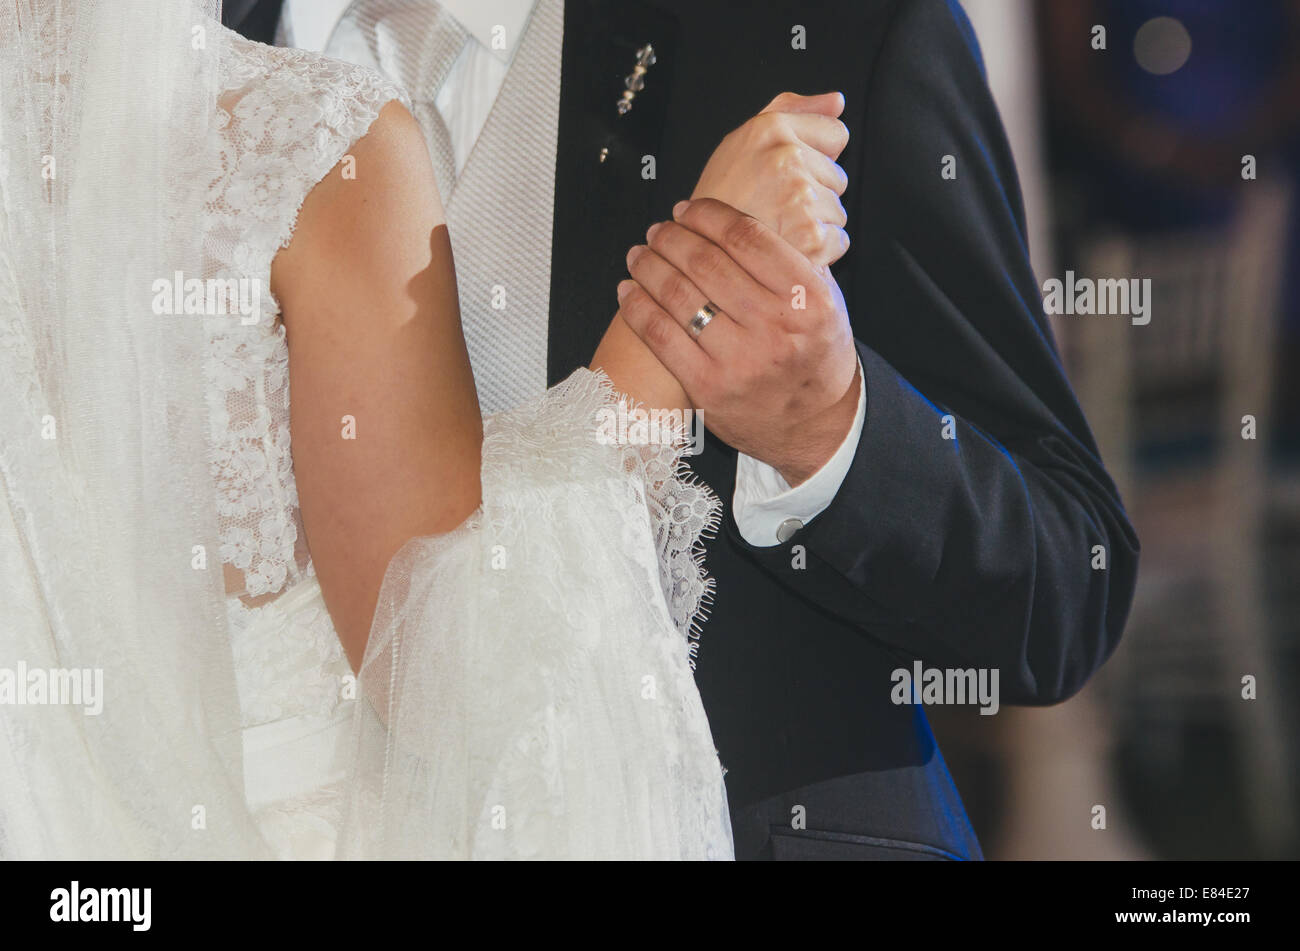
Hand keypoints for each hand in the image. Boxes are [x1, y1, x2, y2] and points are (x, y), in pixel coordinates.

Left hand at [618, 198, 859, 484]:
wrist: (816, 425)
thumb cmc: (814, 355)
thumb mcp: (824, 302)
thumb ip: (788, 262)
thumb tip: (729, 220)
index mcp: (807, 298)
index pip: (746, 238)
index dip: (707, 215)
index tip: (687, 209)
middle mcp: (775, 327)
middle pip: (706, 263)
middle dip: (672, 238)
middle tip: (658, 230)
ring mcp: (739, 360)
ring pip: (679, 296)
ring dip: (649, 267)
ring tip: (638, 255)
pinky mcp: (709, 388)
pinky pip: (660, 336)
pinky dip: (637, 307)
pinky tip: (628, 291)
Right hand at [690, 92, 850, 269]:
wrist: (700, 252)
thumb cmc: (719, 200)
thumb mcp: (744, 142)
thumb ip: (793, 112)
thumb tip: (838, 101)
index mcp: (770, 128)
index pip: (836, 134)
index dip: (816, 156)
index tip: (789, 175)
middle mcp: (787, 157)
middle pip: (838, 176)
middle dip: (815, 192)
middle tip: (776, 206)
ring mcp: (801, 198)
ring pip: (837, 210)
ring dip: (815, 223)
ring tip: (778, 227)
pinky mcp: (812, 236)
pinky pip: (839, 240)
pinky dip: (820, 250)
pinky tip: (788, 247)